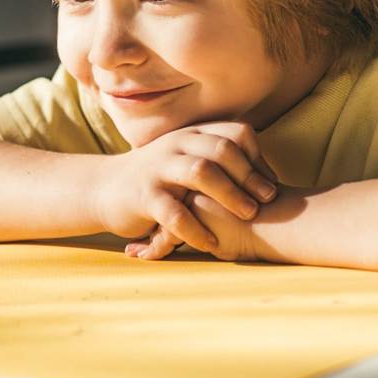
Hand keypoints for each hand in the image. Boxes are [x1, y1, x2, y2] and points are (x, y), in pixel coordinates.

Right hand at [96, 121, 276, 252]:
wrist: (105, 187)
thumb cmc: (160, 177)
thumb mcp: (188, 157)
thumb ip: (220, 160)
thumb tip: (267, 177)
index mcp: (193, 134)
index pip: (235, 133)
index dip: (258, 156)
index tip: (271, 182)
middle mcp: (178, 144)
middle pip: (222, 148)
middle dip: (249, 174)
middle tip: (268, 199)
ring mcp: (160, 168)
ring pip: (201, 172)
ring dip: (230, 194)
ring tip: (248, 215)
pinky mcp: (144, 196)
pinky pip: (174, 212)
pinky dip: (197, 229)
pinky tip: (212, 244)